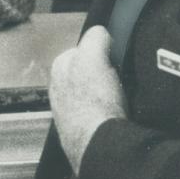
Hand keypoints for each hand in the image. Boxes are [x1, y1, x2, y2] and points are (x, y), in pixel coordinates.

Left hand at [50, 25, 127, 173]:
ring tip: (120, 100)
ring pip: (97, 91)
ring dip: (109, 94)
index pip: (85, 48)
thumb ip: (95, 37)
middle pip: (92, 70)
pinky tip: (117, 114)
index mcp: (59, 67)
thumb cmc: (92, 104)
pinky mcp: (84, 128)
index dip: (103, 51)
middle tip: (119, 81)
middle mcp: (60, 88)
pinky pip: (102, 111)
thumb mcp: (93, 55)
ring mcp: (70, 110)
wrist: (99, 145)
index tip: (113, 60)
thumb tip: (102, 33)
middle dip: (106, 73)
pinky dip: (110, 111)